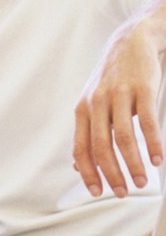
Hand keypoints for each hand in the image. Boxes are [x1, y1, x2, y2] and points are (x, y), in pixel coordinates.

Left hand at [73, 20, 163, 197]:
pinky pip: (147, 121)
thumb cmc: (110, 81)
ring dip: (134, 163)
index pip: (81, 149)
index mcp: (82, 111)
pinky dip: (153, 143)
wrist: (129, 43)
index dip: (88, 173)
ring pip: (124, 137)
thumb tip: (78, 167)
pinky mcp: (142, 88)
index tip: (97, 192)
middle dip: (112, 173)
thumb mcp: (90, 105)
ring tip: (143, 181)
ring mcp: (119, 95)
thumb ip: (86, 134)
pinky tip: (159, 159)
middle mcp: (96, 104)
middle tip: (124, 192)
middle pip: (101, 147)